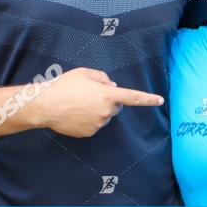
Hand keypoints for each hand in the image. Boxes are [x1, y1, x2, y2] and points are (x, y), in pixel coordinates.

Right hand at [35, 68, 163, 137]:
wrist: (45, 105)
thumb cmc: (65, 85)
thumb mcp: (85, 73)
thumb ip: (103, 78)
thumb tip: (112, 87)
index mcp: (108, 95)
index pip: (133, 97)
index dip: (148, 99)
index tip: (160, 100)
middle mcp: (106, 112)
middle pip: (115, 106)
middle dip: (108, 100)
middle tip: (90, 94)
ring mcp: (98, 124)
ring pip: (104, 116)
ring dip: (97, 110)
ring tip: (78, 103)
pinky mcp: (89, 133)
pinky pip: (94, 124)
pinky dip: (88, 119)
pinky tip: (75, 113)